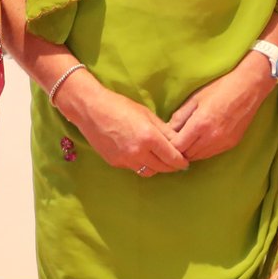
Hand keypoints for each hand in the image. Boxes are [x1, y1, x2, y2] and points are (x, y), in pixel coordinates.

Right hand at [59, 73, 188, 176]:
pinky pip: (134, 168)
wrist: (91, 110)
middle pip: (162, 168)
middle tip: (176, 163)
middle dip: (172, 167)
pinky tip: (141, 155)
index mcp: (149, 138)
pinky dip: (141, 164)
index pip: (172, 158)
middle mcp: (138, 152)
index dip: (181, 162)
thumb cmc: (120, 106)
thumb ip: (164, 130)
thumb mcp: (147, 114)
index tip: (185, 162)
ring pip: (148, 172)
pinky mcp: (115, 163)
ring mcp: (125, 160)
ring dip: (157, 167)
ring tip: (159, 159)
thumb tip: (179, 141)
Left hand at [168, 57, 276, 165]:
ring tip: (185, 142)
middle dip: (178, 151)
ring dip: (190, 152)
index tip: (164, 141)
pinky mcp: (231, 144)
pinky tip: (200, 141)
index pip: (177, 147)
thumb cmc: (220, 88)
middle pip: (187, 155)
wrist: (249, 87)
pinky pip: (211, 153)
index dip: (168, 146)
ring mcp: (223, 143)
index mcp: (200, 124)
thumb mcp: (195, 98)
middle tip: (172, 143)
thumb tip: (168, 130)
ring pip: (199, 157)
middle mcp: (211, 137)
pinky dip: (203, 150)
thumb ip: (180, 116)